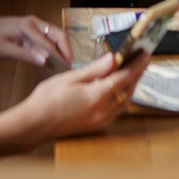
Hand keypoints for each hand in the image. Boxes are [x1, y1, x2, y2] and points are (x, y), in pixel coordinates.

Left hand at [0, 15, 69, 66]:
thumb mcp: (5, 50)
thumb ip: (25, 56)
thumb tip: (45, 62)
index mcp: (27, 25)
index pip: (49, 41)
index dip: (59, 55)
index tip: (66, 69)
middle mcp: (34, 23)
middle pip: (57, 34)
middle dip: (65, 49)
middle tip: (69, 66)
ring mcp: (33, 26)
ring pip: (54, 36)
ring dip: (60, 49)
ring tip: (64, 66)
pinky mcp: (31, 32)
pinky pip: (46, 40)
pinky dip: (52, 50)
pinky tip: (52, 62)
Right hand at [24, 50, 148, 140]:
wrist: (35, 124)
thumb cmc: (47, 100)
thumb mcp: (70, 78)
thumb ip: (94, 69)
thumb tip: (112, 58)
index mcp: (96, 96)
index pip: (124, 77)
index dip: (137, 64)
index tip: (144, 53)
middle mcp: (102, 111)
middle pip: (128, 89)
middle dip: (138, 73)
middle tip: (143, 59)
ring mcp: (100, 120)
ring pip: (125, 101)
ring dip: (132, 85)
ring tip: (135, 71)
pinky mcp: (96, 125)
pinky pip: (118, 110)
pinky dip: (124, 97)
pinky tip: (121, 90)